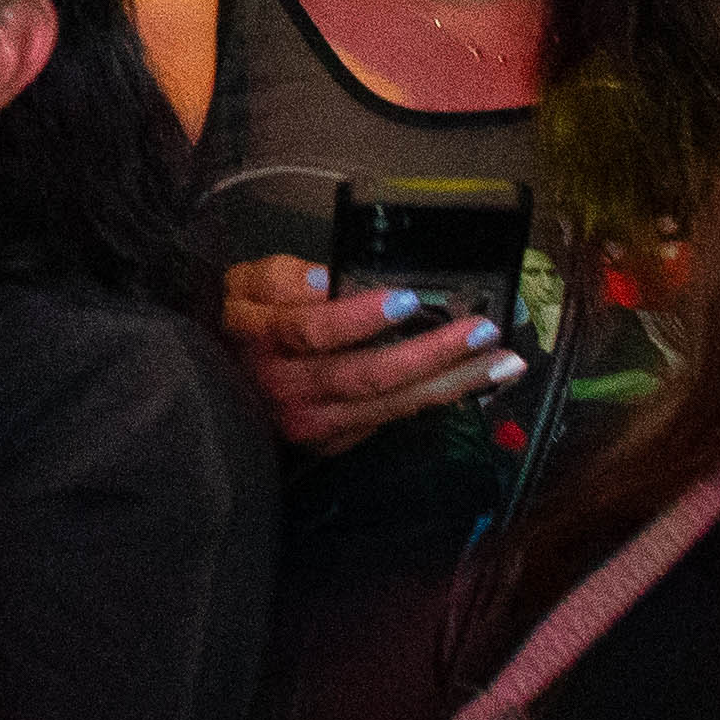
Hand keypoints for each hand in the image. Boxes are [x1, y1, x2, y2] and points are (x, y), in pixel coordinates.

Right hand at [212, 250, 531, 456]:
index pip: (313, 332)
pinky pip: (392, 420)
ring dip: (451, 383)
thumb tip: (328, 280)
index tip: (407, 299)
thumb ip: (281, 277)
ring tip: (503, 361)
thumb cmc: (240, 323)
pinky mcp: (334, 442)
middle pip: (366, 375)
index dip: (359, 318)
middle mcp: (291, 388)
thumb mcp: (243, 284)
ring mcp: (315, 423)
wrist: (216, 388)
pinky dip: (436, 400)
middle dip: (430, 354)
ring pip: (389, 405)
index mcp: (265, 340)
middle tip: (482, 331)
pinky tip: (475, 381)